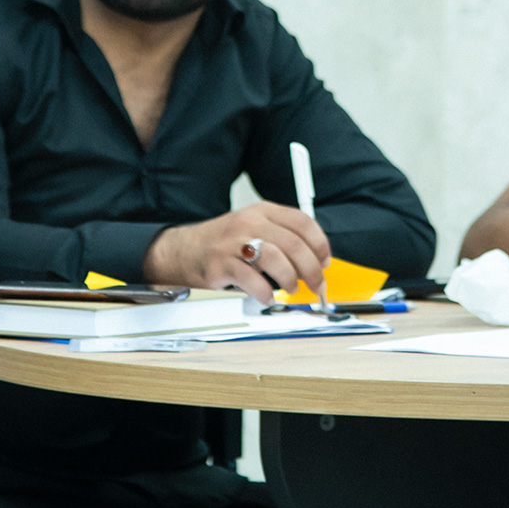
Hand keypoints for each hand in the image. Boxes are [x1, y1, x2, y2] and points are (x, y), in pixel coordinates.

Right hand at [142, 201, 331, 304]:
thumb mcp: (254, 227)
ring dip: (290, 279)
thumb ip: (283, 237)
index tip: (325, 261)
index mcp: (262, 211)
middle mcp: (249, 223)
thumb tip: (316, 261)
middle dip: (311, 269)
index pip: (302, 222)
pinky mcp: (220, 264)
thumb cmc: (225, 242)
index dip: (320, 244)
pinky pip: (252, 280)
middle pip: (294, 244)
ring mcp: (233, 242)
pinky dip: (265, 293)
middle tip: (316, 284)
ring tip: (290, 288)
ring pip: (276, 259)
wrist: (183, 249)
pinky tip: (267, 296)